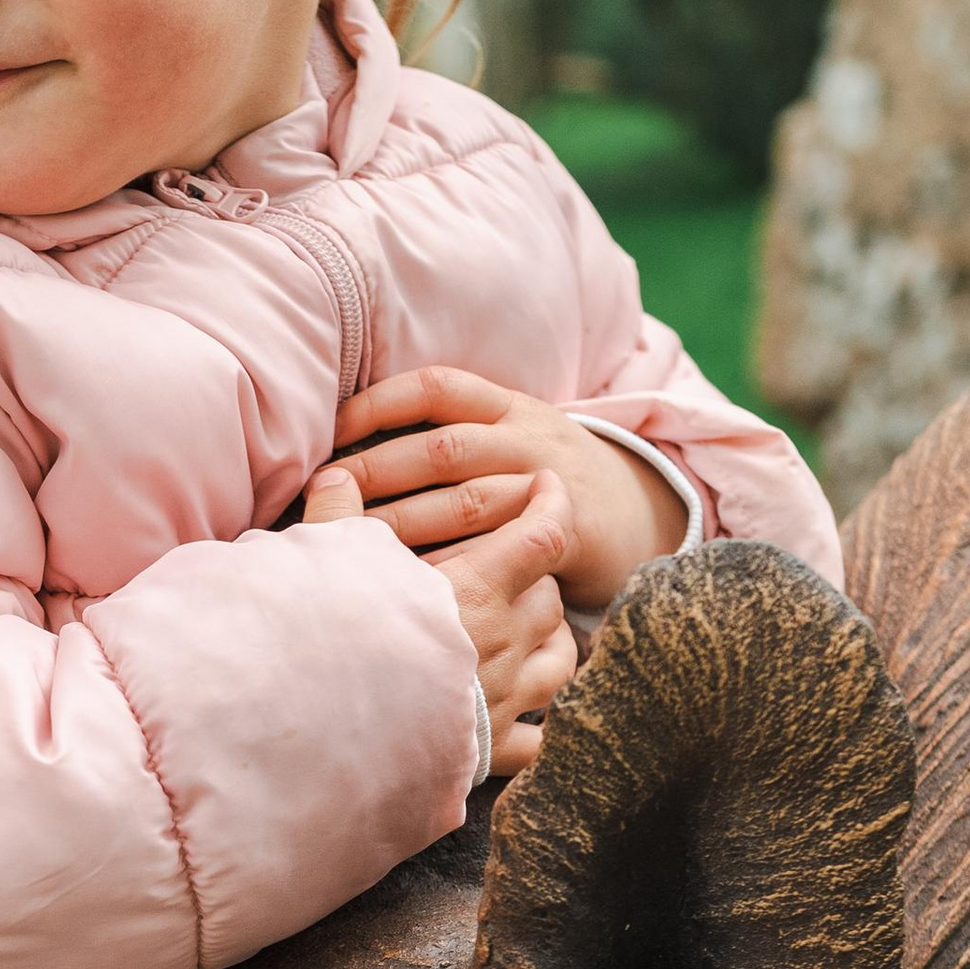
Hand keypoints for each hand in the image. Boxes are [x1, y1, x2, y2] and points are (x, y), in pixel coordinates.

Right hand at [307, 454, 575, 774]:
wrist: (320, 722)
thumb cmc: (330, 635)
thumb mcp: (331, 562)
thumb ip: (338, 514)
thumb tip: (333, 472)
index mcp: (478, 590)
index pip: (542, 537)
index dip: (552, 506)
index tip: (548, 486)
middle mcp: (503, 644)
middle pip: (550, 599)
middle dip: (537, 580)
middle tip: (510, 574)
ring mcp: (503, 701)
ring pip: (559, 660)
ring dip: (549, 641)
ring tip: (529, 634)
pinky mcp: (488, 752)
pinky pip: (536, 740)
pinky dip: (536, 724)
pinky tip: (521, 717)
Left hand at [311, 365, 687, 613]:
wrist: (643, 512)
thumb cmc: (547, 481)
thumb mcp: (509, 437)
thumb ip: (449, 436)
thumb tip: (352, 450)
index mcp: (507, 406)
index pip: (436, 388)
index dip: (380, 404)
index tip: (334, 430)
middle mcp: (526, 437)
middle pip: (442, 448)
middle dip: (378, 470)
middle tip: (327, 495)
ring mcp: (548, 484)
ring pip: (467, 500)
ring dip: (405, 521)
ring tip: (352, 541)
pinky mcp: (565, 532)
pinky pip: (500, 546)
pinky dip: (453, 563)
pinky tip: (410, 580)